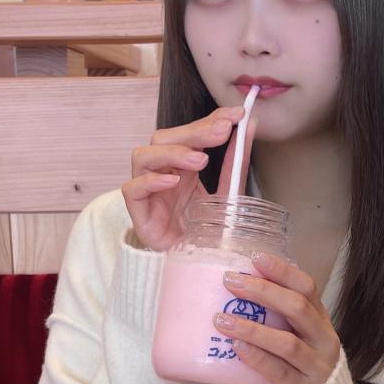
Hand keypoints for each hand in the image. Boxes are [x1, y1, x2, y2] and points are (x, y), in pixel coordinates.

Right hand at [122, 106, 244, 250]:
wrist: (198, 269)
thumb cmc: (207, 232)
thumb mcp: (228, 194)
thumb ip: (236, 162)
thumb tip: (251, 125)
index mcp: (181, 166)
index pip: (189, 133)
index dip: (209, 119)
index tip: (234, 115)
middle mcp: (161, 173)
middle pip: (164, 138)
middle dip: (193, 132)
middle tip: (222, 132)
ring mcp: (147, 192)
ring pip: (143, 156)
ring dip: (172, 153)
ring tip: (200, 160)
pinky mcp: (139, 214)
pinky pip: (132, 189)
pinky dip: (150, 181)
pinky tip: (173, 181)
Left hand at [214, 253, 341, 383]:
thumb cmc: (299, 365)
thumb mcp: (297, 335)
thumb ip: (277, 315)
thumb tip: (234, 284)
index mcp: (320, 320)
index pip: (307, 287)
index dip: (283, 271)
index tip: (256, 257)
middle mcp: (323, 339)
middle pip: (298, 308)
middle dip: (263, 292)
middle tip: (231, 282)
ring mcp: (316, 366)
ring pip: (287, 343)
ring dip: (252, 328)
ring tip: (222, 320)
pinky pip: (278, 372)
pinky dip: (256, 357)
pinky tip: (237, 347)